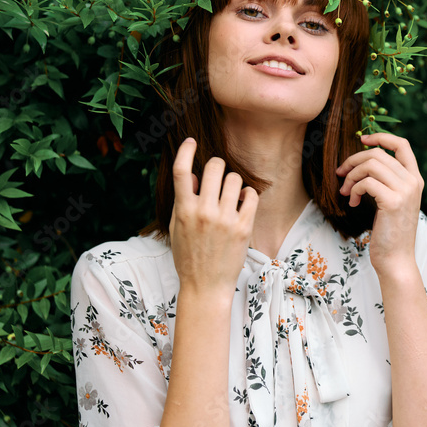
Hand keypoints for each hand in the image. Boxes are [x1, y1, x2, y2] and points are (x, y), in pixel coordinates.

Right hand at [169, 137, 258, 296]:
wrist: (205, 286)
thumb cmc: (188, 256)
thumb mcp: (176, 228)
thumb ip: (183, 200)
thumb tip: (194, 177)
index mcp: (183, 209)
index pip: (182, 171)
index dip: (186, 151)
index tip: (191, 141)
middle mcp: (203, 211)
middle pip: (214, 167)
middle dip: (217, 166)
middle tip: (217, 177)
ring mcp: (224, 219)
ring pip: (234, 178)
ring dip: (233, 182)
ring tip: (230, 195)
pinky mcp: (243, 227)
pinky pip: (250, 195)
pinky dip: (248, 195)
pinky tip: (243, 203)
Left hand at [335, 132, 423, 274]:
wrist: (396, 259)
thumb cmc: (390, 232)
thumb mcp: (392, 201)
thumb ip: (387, 181)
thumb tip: (362, 161)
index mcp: (415, 179)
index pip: (402, 145)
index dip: (381, 136)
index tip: (362, 139)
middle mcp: (413, 182)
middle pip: (378, 154)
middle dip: (353, 160)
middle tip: (340, 174)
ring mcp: (405, 191)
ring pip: (370, 165)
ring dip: (351, 176)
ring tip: (346, 192)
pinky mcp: (393, 201)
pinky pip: (366, 182)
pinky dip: (354, 190)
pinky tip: (352, 203)